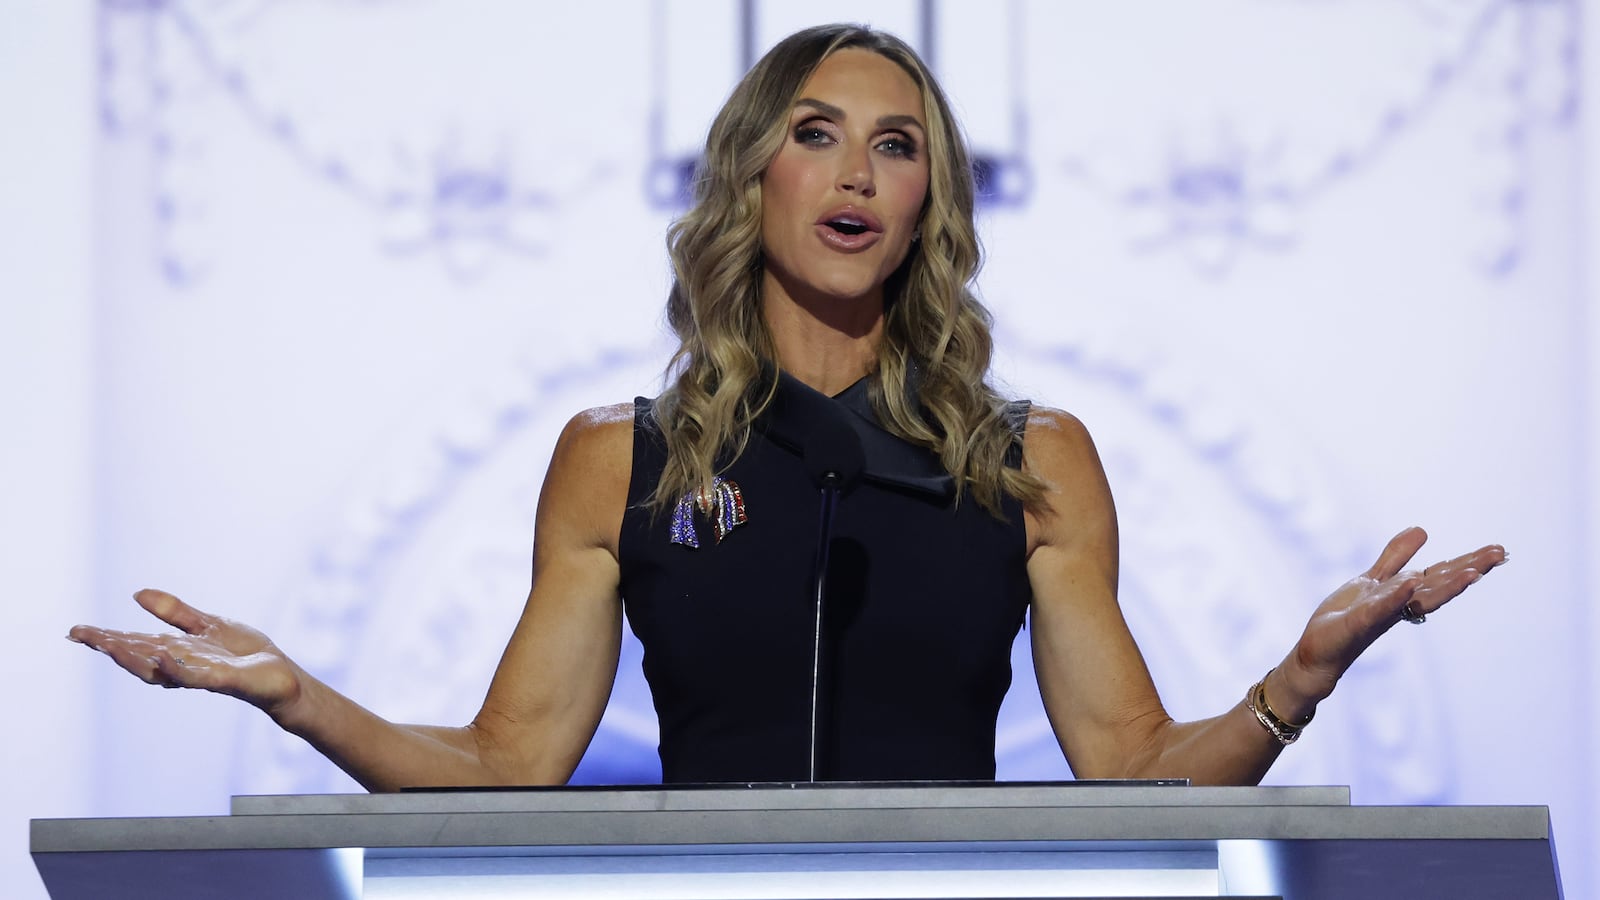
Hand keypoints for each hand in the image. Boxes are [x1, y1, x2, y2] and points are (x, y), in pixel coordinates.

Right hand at [69, 589, 302, 718]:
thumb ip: (175, 613)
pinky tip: (164, 657)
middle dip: (110, 647)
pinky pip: (200, 674)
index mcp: (178, 651)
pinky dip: (181, 667)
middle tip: (80, 636)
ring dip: (135, 658)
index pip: (136, 643)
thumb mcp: (207, 625)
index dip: (106, 638)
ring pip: (162, 668)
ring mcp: (204, 674)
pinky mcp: (228, 678)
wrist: (282, 678)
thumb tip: (136, 594)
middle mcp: (184, 665)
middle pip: (140, 656)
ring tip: (109, 645)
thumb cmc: (247, 655)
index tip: (77, 630)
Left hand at [1279, 527, 1506, 708]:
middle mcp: (1400, 606)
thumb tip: (1423, 529)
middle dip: (1471, 569)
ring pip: (1419, 599)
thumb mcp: (1373, 579)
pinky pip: (1380, 608)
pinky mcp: (1358, 623)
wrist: (1317, 653)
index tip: (1499, 550)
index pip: (1441, 574)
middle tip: (1502, 554)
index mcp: (1405, 594)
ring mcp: (1381, 615)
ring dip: (1446, 586)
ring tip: (1473, 573)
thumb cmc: (1345, 619)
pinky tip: (1411, 581)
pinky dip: (1396, 596)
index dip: (1469, 562)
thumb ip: (1396, 557)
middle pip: (1440, 585)